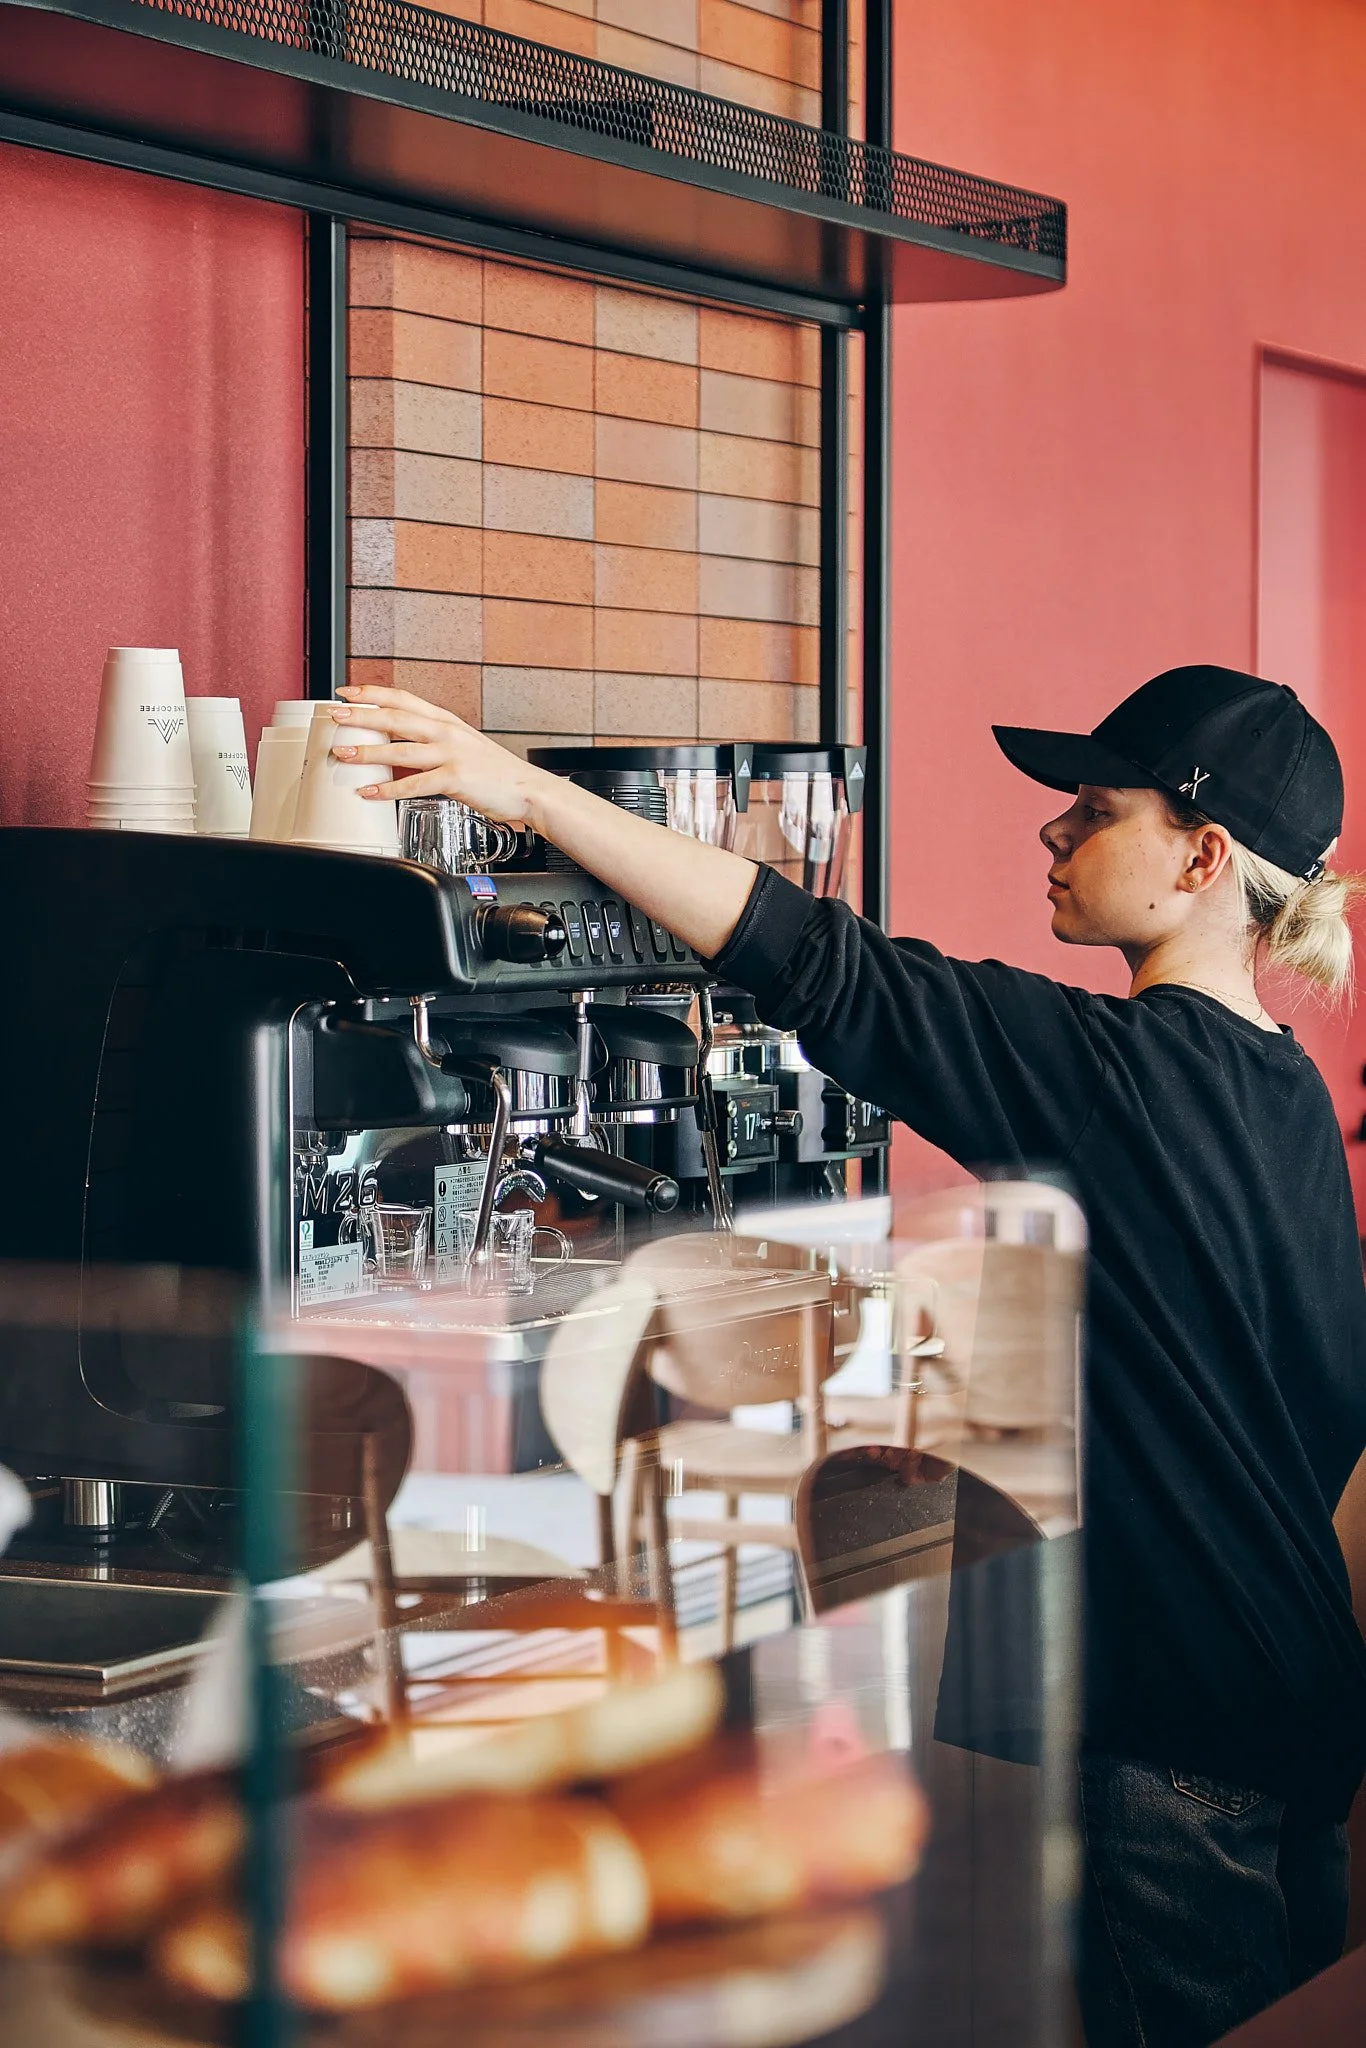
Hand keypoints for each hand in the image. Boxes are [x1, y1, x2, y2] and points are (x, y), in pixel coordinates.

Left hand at [329, 686, 546, 827]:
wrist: (528, 790)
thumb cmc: (496, 773)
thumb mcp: (463, 747)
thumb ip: (432, 744)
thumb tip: (398, 748)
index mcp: (447, 721)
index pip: (404, 698)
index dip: (373, 693)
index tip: (348, 692)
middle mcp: (447, 732)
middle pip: (396, 717)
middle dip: (361, 715)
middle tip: (335, 716)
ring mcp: (451, 754)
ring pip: (400, 749)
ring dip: (367, 751)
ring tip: (342, 753)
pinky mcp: (455, 778)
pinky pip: (414, 783)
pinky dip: (388, 788)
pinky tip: (369, 791)